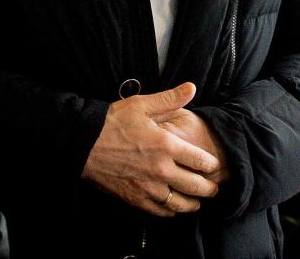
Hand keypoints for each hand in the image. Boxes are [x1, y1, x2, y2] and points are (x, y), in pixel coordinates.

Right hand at [81, 82, 220, 216]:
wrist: (83, 143)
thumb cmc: (113, 122)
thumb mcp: (142, 105)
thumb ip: (170, 99)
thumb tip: (192, 88)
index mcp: (166, 146)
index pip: (200, 160)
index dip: (212, 165)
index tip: (215, 166)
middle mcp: (160, 170)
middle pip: (195, 186)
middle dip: (208, 189)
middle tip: (213, 188)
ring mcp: (147, 187)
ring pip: (179, 204)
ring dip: (192, 204)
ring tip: (197, 202)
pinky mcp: (134, 199)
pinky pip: (159, 211)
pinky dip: (170, 212)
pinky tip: (173, 208)